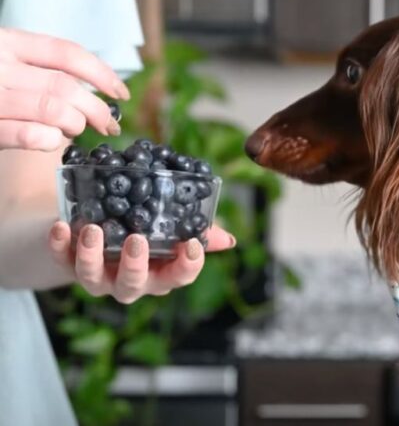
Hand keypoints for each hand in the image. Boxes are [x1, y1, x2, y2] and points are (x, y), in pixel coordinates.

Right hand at [0, 28, 130, 150]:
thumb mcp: (6, 66)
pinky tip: (51, 140)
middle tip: (107, 125)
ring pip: (52, 110)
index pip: (67, 53)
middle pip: (65, 86)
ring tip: (73, 131)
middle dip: (96, 109)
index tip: (120, 94)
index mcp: (6, 42)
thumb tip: (90, 94)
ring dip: (74, 125)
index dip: (102, 74)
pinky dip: (48, 140)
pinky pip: (25, 134)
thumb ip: (38, 72)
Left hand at [48, 222, 236, 303]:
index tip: (192, 245)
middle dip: (134, 265)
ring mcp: (98, 276)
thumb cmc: (142, 228)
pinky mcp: (68, 263)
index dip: (188, 265)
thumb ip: (197, 232)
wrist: (94, 227)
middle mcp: (130, 281)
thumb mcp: (170, 230)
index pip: (180, 277)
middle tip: (136, 241)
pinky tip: (61, 227)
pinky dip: (59, 245)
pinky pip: (61, 260)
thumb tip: (227, 239)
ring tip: (94, 230)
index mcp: (160, 273)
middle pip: (133, 284)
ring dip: (91, 256)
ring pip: (93, 278)